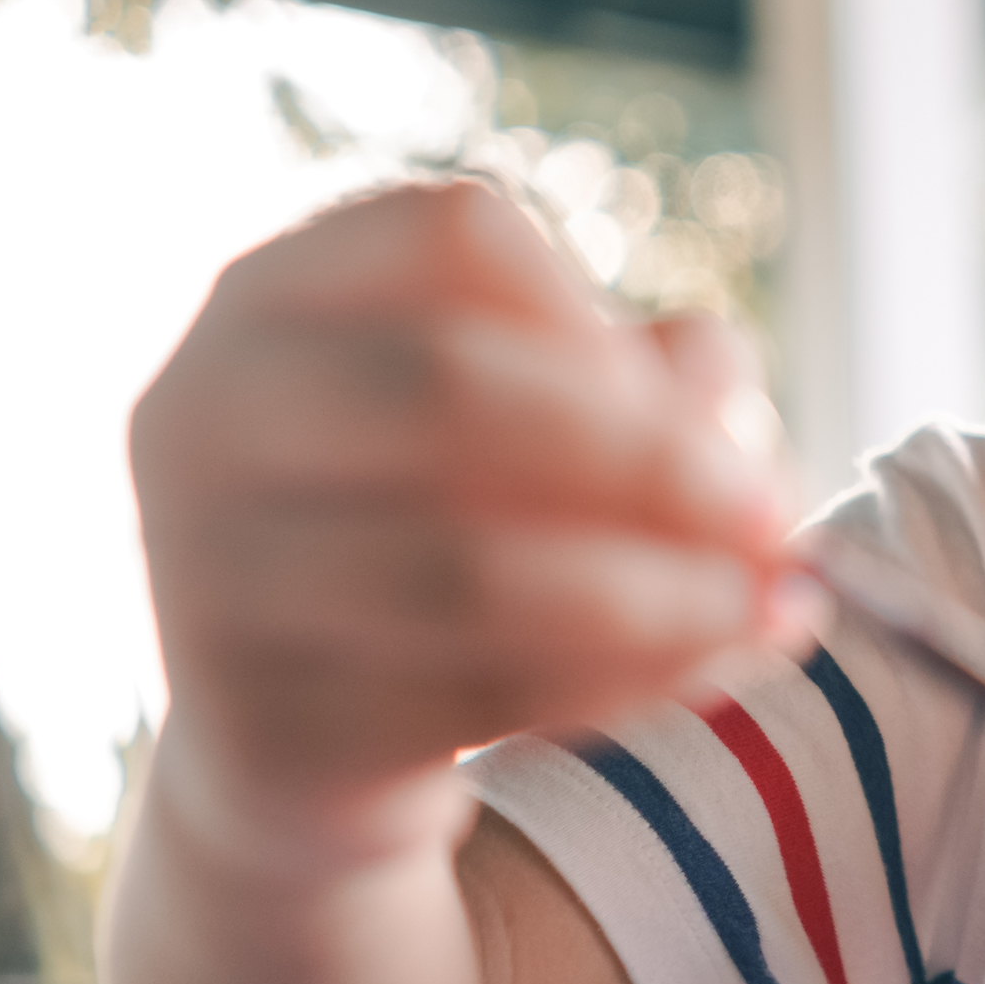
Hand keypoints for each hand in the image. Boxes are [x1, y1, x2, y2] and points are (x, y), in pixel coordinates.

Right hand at [130, 179, 802, 845]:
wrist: (302, 747)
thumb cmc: (443, 532)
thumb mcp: (525, 429)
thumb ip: (637, 375)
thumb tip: (717, 379)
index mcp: (270, 295)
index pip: (450, 237)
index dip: (595, 311)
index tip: (690, 396)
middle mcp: (206, 415)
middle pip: (454, 387)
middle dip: (653, 458)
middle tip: (775, 517)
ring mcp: (212, 578)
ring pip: (472, 570)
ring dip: (665, 594)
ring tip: (779, 606)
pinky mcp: (267, 725)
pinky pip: (479, 695)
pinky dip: (625, 684)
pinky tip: (717, 671)